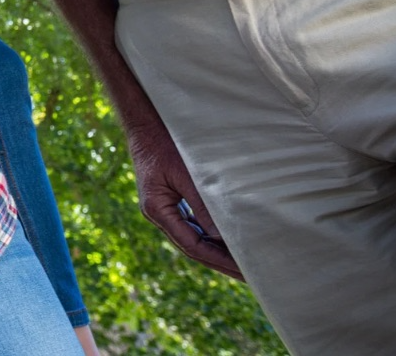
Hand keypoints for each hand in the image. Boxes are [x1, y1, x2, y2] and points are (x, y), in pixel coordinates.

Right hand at [127, 122, 241, 278]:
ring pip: (192, 236)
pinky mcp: (169, 197)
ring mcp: (162, 206)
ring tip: (242, 261)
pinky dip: (210, 232)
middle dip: (220, 261)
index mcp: (156, 210)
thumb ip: (203, 206)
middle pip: (192, 246)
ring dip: (216, 249)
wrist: (146, 120)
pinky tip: (226, 236)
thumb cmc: (165, 142)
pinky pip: (191, 222)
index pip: (191, 246)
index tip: (244, 271)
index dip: (219, 261)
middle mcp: (158, 212)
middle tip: (249, 274)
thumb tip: (224, 238)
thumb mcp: (186, 174)